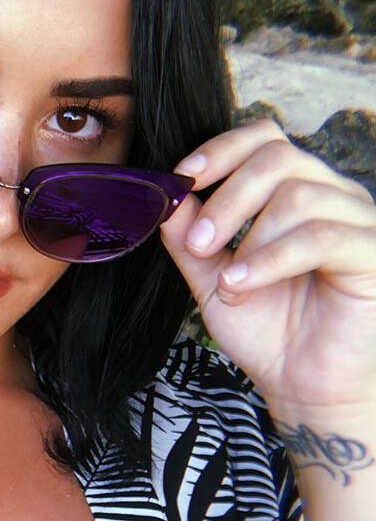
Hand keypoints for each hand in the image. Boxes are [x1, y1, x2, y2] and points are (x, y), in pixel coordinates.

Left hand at [160, 119, 375, 411]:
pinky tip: (241, 285)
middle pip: (278, 158)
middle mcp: (329, 195)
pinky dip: (270, 260)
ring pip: (298, 196)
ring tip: (227, 283)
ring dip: (249, 239)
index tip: (184, 178)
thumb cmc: (262, 326)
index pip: (264, 138)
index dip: (222, 149)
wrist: (298, 382)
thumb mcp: (211, 277)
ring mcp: (355, 221)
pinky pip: (321, 237)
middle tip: (198, 244)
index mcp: (292, 190)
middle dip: (227, 200)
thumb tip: (165, 196)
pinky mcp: (372, 253)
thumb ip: (189, 238)